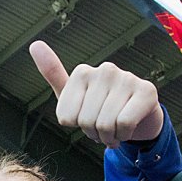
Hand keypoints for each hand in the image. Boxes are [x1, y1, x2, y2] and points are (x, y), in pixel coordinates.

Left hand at [30, 40, 163, 147]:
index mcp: (82, 72)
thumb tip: (35, 44)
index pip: (66, 118)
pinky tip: (128, 128)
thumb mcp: (73, 96)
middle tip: (103, 128)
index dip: (76, 127)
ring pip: (106, 124)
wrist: (138, 118)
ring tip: (115, 129)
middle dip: (94, 134)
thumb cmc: (101, 108)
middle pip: (86, 122)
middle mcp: (105, 70)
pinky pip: (124, 123)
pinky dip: (125, 134)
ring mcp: (127, 78)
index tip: (86, 120)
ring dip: (110, 136)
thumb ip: (53, 74)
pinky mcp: (146, 91)